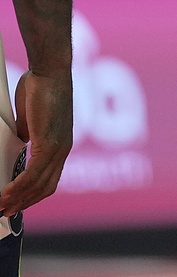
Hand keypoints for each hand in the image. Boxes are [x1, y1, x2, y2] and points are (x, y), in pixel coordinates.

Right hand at [0, 69, 70, 215]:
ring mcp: (59, 146)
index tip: (17, 203)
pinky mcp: (49, 142)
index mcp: (61, 145)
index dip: (33, 194)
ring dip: (19, 198)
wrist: (49, 72)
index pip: (50, 179)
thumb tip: (20, 145)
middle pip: (46, 187)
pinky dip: (19, 186)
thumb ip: (28, 136)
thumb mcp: (31, 121)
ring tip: (1, 206)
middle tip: (5, 211)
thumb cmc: (40, 89)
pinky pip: (34, 172)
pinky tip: (6, 192)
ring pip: (39, 183)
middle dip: (24, 202)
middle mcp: (63, 149)